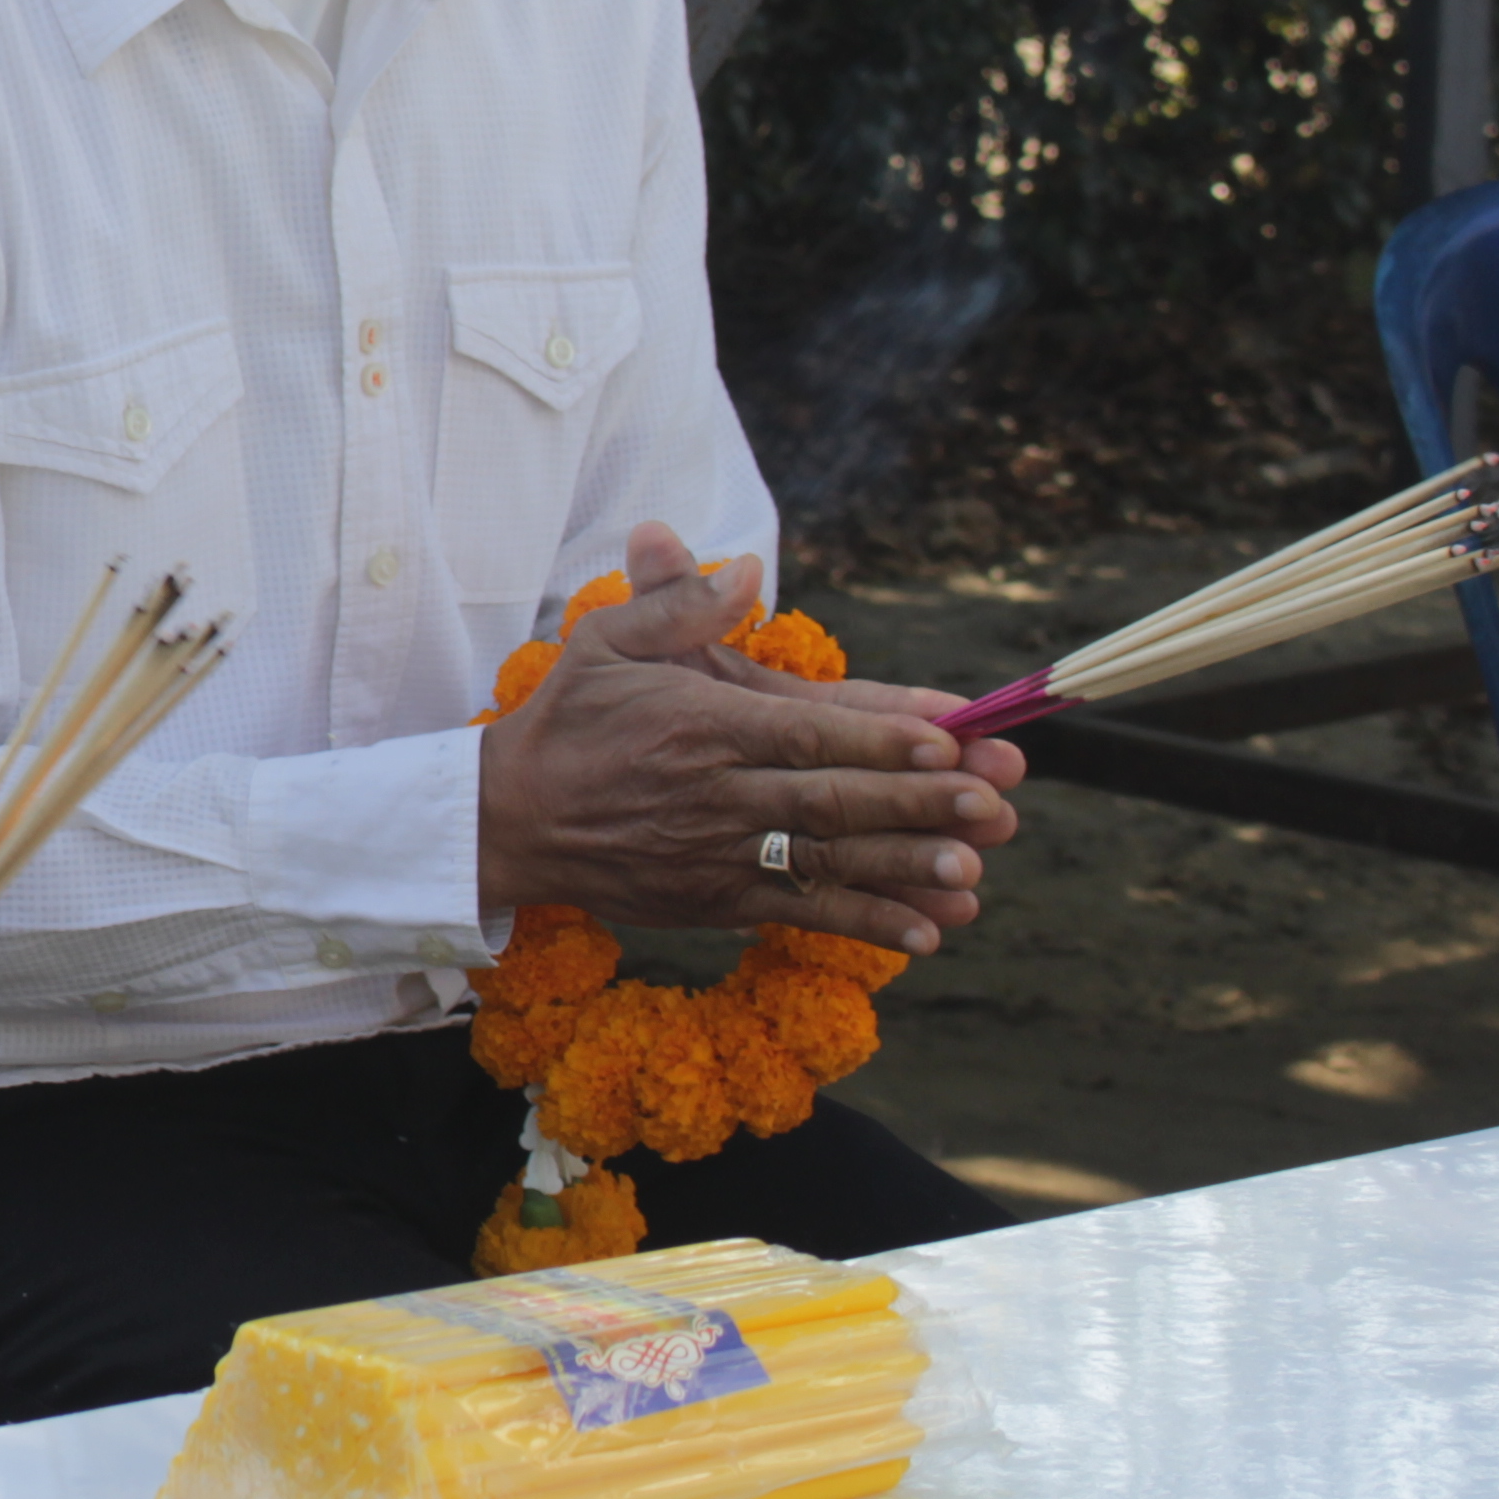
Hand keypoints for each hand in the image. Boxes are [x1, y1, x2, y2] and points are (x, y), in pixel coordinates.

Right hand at [477, 522, 1013, 953]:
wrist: (506, 818)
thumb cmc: (568, 719)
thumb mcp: (607, 641)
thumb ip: (680, 602)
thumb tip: (751, 566)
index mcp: (700, 723)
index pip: (803, 731)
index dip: (878, 735)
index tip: (946, 738)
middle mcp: (715, 791)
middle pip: (831, 799)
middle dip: (917, 801)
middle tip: (992, 801)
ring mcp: (717, 852)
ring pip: (825, 861)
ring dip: (904, 867)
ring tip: (973, 871)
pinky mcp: (715, 900)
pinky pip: (800, 913)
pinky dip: (864, 924)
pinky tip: (928, 932)